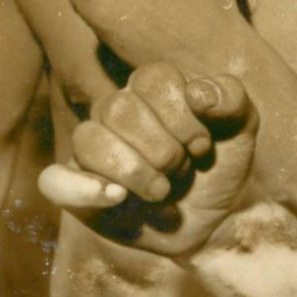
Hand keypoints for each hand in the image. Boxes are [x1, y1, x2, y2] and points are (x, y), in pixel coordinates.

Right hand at [39, 62, 257, 256]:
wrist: (213, 218)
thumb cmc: (222, 162)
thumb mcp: (242, 127)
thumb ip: (230, 98)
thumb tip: (196, 93)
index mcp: (152, 87)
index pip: (151, 79)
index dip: (180, 115)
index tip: (202, 145)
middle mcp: (116, 110)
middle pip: (118, 108)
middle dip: (162, 148)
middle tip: (182, 170)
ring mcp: (93, 147)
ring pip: (87, 138)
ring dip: (134, 170)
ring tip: (162, 192)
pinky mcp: (78, 188)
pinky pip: (54, 180)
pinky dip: (81, 189)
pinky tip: (117, 198)